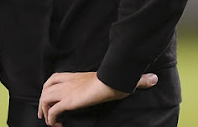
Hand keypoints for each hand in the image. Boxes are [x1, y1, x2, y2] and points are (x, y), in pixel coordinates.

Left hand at [37, 71, 157, 125]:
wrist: (111, 82)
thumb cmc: (116, 80)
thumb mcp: (121, 79)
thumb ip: (136, 80)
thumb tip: (155, 79)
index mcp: (73, 76)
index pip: (53, 78)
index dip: (49, 87)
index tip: (49, 97)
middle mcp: (66, 82)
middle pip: (45, 88)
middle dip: (42, 101)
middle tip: (43, 113)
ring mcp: (65, 91)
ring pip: (45, 99)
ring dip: (44, 111)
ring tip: (49, 122)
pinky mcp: (67, 101)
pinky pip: (52, 111)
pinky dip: (51, 118)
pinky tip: (56, 126)